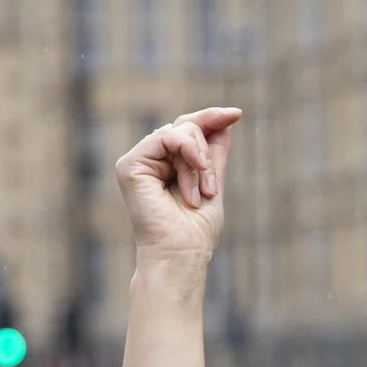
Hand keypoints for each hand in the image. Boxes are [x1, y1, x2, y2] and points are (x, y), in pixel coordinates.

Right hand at [115, 107, 240, 264]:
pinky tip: (192, 182)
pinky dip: (187, 154)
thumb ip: (214, 151)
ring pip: (180, 131)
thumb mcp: (212, 180)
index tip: (237, 113)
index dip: (211, 118)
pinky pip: (166, 136)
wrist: (181, 253)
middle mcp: (150, 160)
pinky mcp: (129, 164)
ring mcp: (138, 161)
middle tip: (211, 189)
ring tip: (201, 193)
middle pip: (187, 127)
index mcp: (166, 164)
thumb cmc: (196, 229)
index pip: (188, 130)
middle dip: (207, 155)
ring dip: (200, 161)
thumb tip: (225, 117)